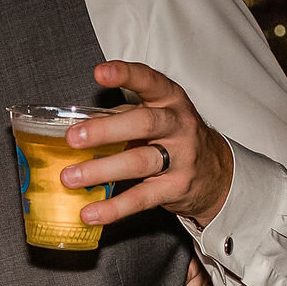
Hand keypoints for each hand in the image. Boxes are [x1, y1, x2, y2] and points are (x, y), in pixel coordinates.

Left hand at [59, 61, 234, 226]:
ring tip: (70, 178)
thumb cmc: (174, 137)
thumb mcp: (155, 116)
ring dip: (101, 170)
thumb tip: (78, 125)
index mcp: (170, 100)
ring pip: (139, 162)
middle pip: (144, 123)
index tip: (100, 73)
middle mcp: (179, 125)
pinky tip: (91, 212)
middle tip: (73, 138)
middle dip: (106, 130)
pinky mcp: (176, 188)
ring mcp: (181, 158)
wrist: (215, 173)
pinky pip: (142, 198)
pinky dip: (114, 207)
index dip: (126, 75)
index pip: (149, 81)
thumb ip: (121, 116)